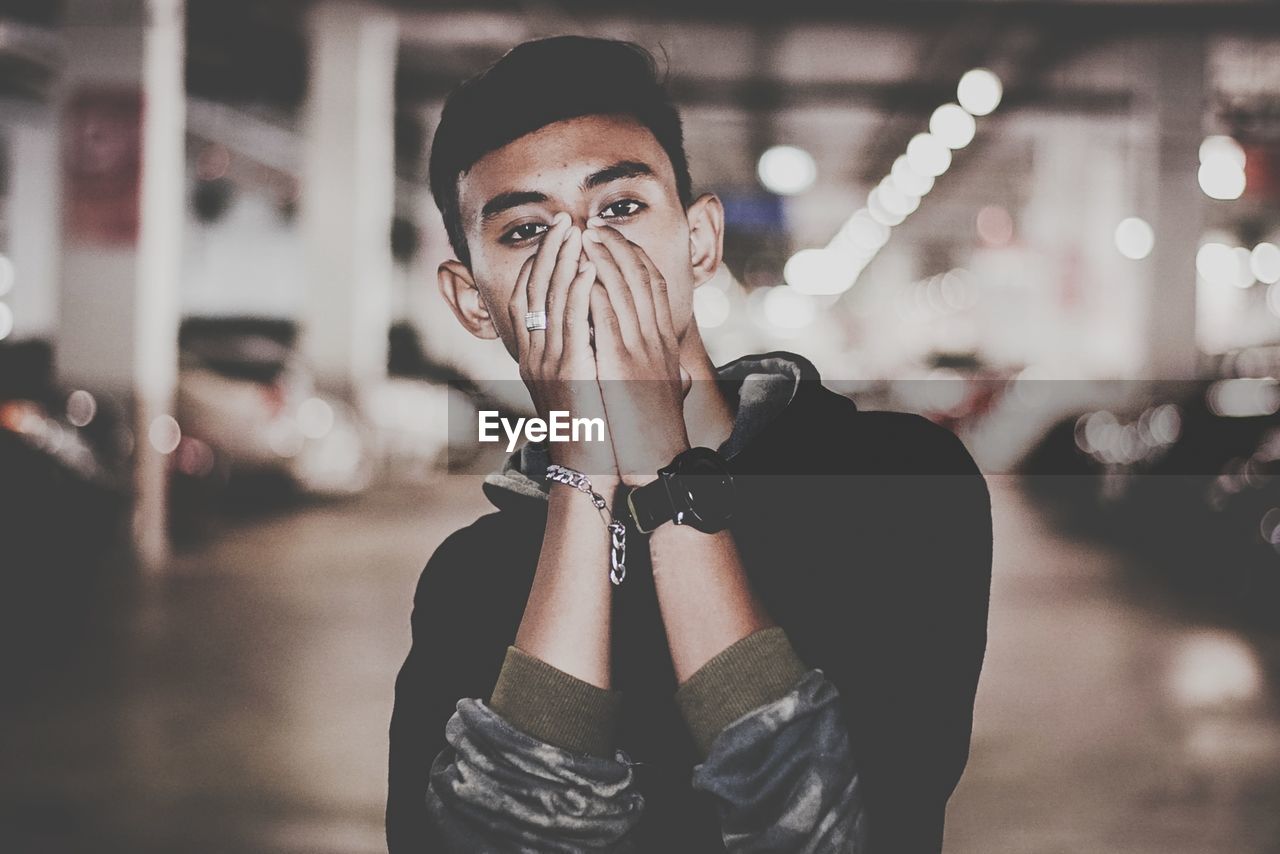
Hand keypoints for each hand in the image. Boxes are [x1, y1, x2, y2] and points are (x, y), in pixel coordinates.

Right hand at [507, 212, 615, 478]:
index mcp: (533, 357)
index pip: (526, 297)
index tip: (554, 237)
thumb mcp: (579, 385)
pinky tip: (587, 268)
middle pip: (534, 290)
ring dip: (563, 261)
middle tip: (565, 221)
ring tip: (576, 231)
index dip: (538, 263)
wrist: (586, 468)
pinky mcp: (569, 373)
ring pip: (549, 300)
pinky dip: (577, 292)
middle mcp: (533, 356)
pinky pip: (571, 323)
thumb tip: (591, 332)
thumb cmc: (590, 430)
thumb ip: (580, 355)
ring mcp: (547, 364)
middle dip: (550, 251)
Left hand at [582, 221, 690, 485]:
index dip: (633, 256)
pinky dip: (596, 291)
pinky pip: (608, 317)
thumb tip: (666, 363)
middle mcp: (657, 340)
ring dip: (603, 258)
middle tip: (592, 227)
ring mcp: (641, 351)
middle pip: (640, 278)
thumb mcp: (660, 391)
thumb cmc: (654, 432)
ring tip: (584, 235)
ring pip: (625, 290)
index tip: (612, 238)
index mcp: (664, 343)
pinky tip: (582, 272)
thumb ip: (660, 370)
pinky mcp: (623, 365)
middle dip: (616, 247)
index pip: (653, 285)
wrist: (657, 462)